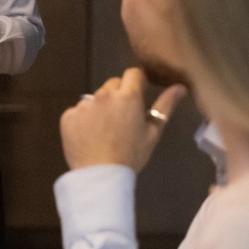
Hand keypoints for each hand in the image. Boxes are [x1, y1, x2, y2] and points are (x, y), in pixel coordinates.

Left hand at [60, 68, 188, 170]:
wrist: (100, 174)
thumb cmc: (131, 154)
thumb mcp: (153, 132)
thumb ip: (166, 105)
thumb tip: (180, 87)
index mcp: (127, 96)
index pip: (133, 73)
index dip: (137, 83)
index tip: (140, 95)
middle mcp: (103, 94)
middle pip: (113, 84)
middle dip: (119, 95)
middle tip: (123, 117)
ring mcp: (83, 104)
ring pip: (95, 98)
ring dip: (101, 107)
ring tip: (105, 130)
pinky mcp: (68, 115)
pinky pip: (78, 112)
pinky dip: (84, 120)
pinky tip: (89, 136)